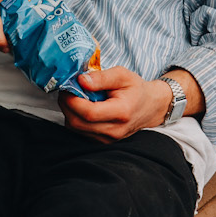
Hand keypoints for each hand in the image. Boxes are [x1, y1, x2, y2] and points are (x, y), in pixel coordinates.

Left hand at [60, 65, 203, 141]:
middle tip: (67, 89)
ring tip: (74, 96)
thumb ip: (101, 77)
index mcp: (121, 112)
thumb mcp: (122, 75)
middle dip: (66, 105)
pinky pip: (79, 131)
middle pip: (78, 123)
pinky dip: (74, 118)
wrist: (149, 107)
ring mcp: (108, 139)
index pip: (89, 112)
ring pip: (75, 128)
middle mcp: (114, 130)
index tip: (67, 86)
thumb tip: (80, 80)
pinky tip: (80, 106)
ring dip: (68, 111)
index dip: (72, 100)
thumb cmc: (135, 89)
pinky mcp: (102, 141)